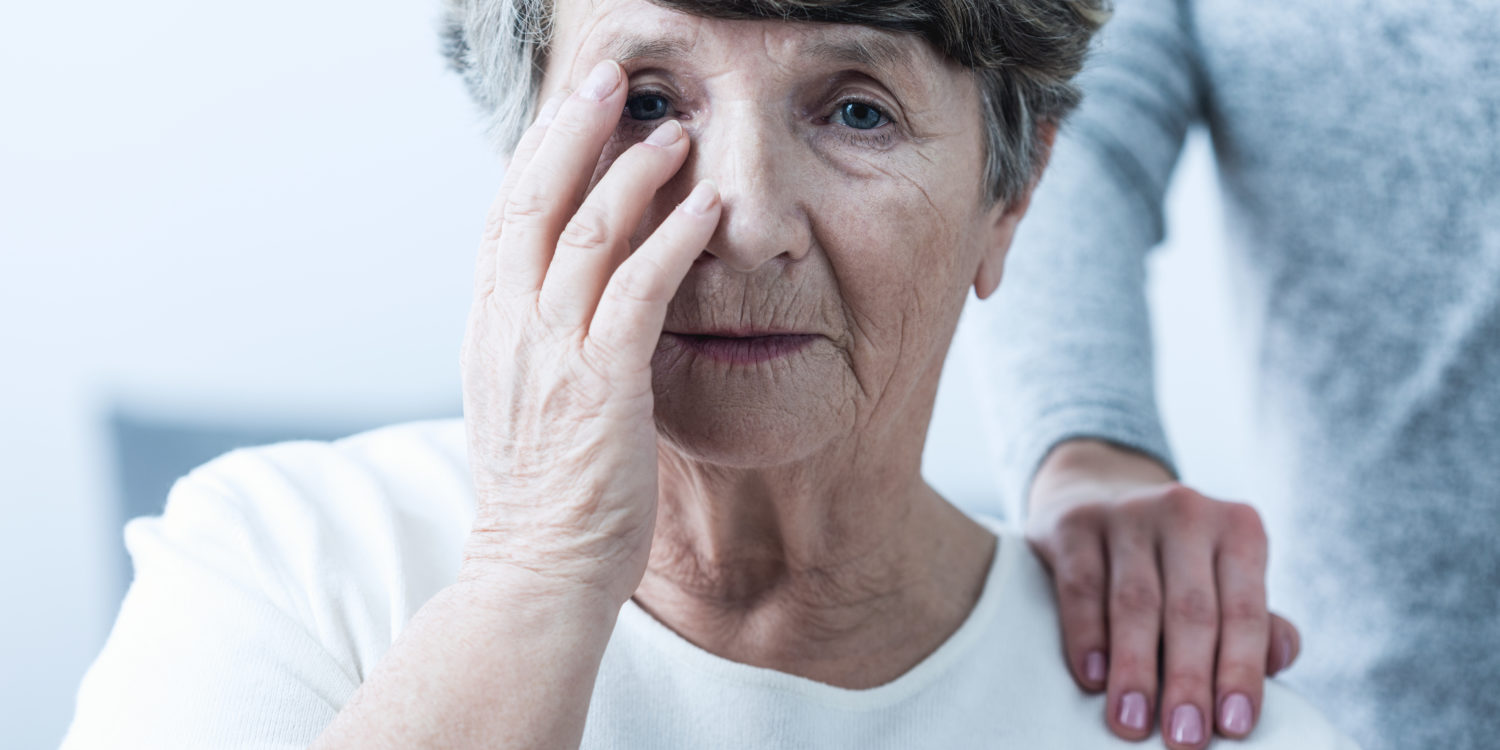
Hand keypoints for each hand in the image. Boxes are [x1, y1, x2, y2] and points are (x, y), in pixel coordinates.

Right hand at [458, 59, 721, 606]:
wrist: (535, 572)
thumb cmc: (543, 495)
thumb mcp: (520, 399)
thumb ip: (536, 337)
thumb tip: (562, 290)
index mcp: (490, 328)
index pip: (506, 216)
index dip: (539, 152)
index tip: (572, 106)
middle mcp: (510, 328)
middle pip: (534, 200)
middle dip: (572, 129)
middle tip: (610, 75)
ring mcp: (551, 353)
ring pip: (585, 232)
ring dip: (632, 172)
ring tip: (674, 129)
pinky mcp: (601, 385)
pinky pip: (637, 291)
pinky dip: (673, 240)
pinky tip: (706, 207)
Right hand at [1026, 439, 1300, 748]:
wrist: (1103, 494)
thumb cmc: (1176, 561)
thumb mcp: (1223, 577)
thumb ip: (1255, 620)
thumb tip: (1280, 659)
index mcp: (1238, 528)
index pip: (1245, 609)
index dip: (1241, 671)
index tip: (1234, 726)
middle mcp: (1186, 512)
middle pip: (1190, 609)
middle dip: (1188, 681)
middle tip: (1185, 738)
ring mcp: (1127, 512)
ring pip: (1134, 602)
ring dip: (1135, 669)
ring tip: (1132, 723)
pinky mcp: (1075, 523)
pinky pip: (1081, 586)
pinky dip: (1087, 635)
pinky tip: (1092, 677)